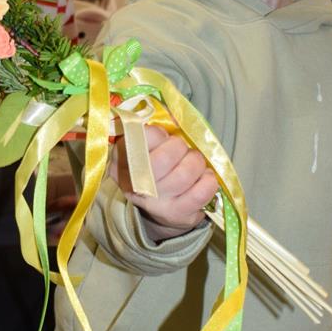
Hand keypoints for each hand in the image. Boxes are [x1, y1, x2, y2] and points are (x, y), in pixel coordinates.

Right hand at [109, 125, 218, 242]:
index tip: (163, 139)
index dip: (160, 135)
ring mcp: (156, 202)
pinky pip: (201, 192)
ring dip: (196, 162)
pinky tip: (204, 177)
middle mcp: (135, 183)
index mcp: (123, 159)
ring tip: (194, 163)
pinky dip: (209, 180)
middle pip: (167, 156)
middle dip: (181, 148)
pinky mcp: (177, 214)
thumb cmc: (152, 167)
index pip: (143, 137)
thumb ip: (156, 130)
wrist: (154, 208)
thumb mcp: (145, 147)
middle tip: (182, 150)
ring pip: (186, 173)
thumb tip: (177, 116)